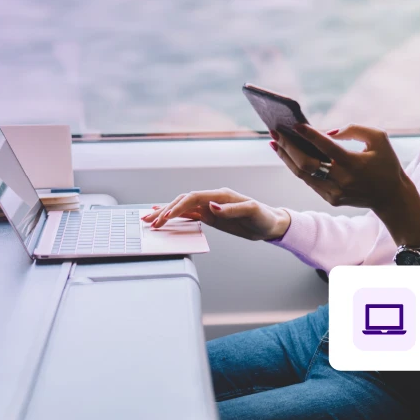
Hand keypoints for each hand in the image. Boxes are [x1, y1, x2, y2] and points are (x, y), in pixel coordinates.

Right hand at [141, 188, 289, 241]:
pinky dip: (175, 215)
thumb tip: (210, 207)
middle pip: (184, 201)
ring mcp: (210, 207)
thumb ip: (231, 210)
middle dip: (166, 210)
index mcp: (221, 195)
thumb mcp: (251, 212)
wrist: (270, 224)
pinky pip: (189, 214)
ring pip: (183, 207)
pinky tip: (164, 217)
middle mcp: (213, 199)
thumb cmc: (263, 217)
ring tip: (149, 219)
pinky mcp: (211, 216)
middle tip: (150, 221)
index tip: (166, 217)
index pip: (194, 198)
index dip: (178, 206)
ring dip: (166, 212)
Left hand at [271, 123, 419, 246]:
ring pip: (303, 174)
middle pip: (307, 164)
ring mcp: (335, 192)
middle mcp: (342, 179)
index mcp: (354, 164)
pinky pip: (309, 181)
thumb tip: (328, 133)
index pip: (327, 148)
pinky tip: (287, 154)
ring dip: (286, 157)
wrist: (392, 197)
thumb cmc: (386, 163)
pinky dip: (296, 167)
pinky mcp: (331, 199)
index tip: (295, 124)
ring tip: (275, 142)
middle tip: (275, 132)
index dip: (310, 135)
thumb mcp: (379, 138)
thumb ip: (354, 129)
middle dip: (288, 147)